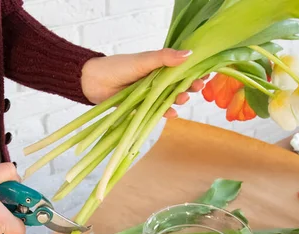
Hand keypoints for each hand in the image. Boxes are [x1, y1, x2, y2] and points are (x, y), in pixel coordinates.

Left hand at [81, 49, 206, 117]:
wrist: (93, 82)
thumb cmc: (117, 67)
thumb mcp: (143, 60)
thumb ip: (165, 58)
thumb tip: (189, 54)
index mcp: (158, 67)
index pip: (181, 69)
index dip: (194, 72)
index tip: (206, 74)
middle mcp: (156, 81)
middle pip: (179, 85)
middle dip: (190, 87)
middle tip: (198, 87)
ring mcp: (149, 95)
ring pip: (169, 99)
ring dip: (179, 100)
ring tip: (183, 98)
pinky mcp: (141, 108)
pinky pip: (156, 112)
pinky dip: (165, 113)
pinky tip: (172, 113)